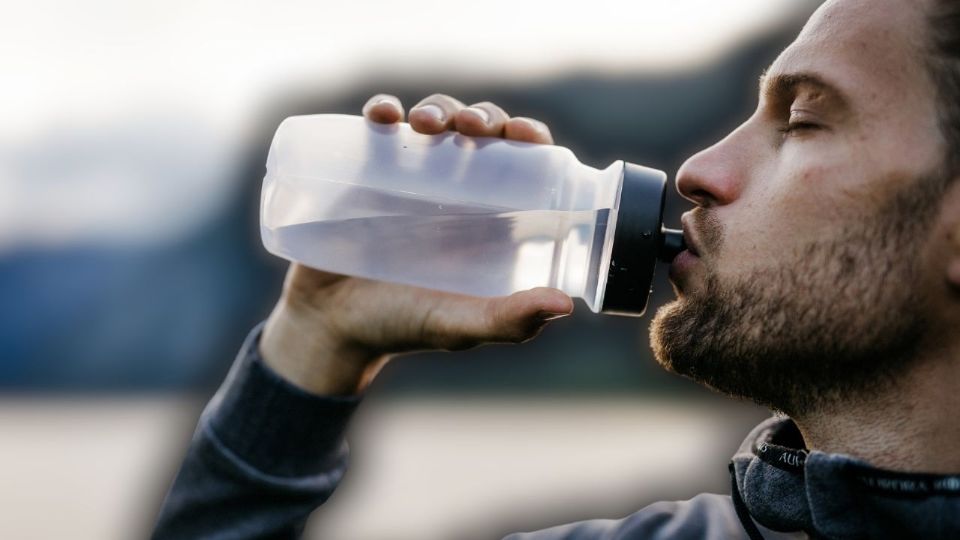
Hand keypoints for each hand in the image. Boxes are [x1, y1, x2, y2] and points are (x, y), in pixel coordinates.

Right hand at [259, 94, 572, 395]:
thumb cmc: (401, 327)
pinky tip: (382, 115)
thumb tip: (565, 304)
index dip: (528, 138)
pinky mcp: (363, 170)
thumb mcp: (458, 327)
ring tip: (425, 124)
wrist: (327, 328)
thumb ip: (507, 321)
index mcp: (489, 217)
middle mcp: (454, 189)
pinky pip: (377, 127)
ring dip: (437, 109)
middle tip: (470, 127)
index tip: (523, 134)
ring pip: (432, 121)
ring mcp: (408, 176)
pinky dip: (382, 110)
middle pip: (479, 132)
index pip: (521, 162)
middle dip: (482, 116)